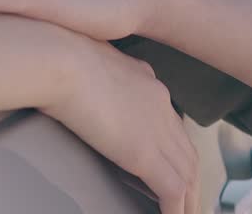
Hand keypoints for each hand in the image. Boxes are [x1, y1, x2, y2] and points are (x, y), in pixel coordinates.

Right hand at [44, 36, 199, 213]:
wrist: (60, 59)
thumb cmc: (60, 54)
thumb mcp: (89, 58)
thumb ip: (100, 72)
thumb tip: (85, 80)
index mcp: (148, 83)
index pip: (172, 123)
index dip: (175, 149)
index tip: (174, 165)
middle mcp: (160, 106)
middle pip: (187, 152)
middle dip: (191, 179)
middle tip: (191, 200)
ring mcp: (156, 131)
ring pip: (187, 175)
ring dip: (189, 201)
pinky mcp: (144, 155)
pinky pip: (172, 191)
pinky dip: (176, 211)